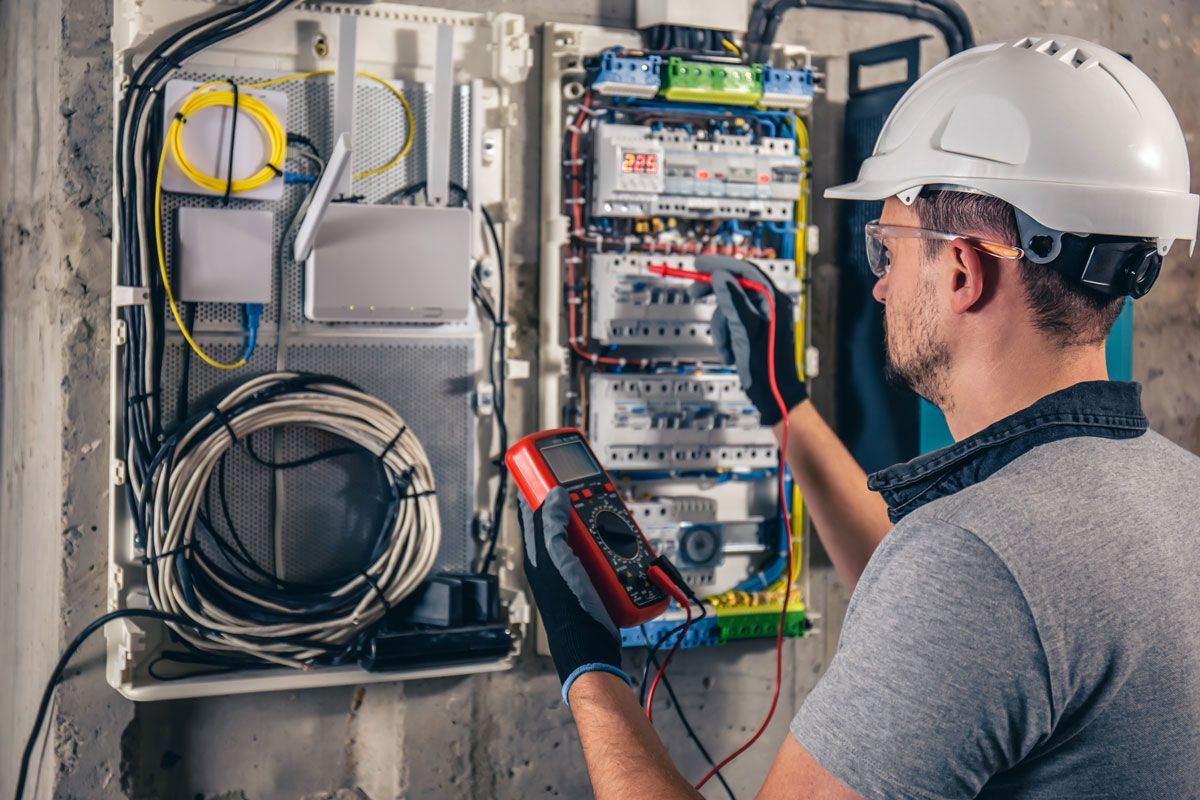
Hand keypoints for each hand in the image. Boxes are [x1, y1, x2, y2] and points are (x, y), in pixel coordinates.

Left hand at [519, 488, 630, 702]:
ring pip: (589, 534)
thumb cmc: (568, 607)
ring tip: (611, 518)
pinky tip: (625, 544)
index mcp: (538, 552)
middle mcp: (555, 558)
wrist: (592, 644)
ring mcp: (576, 568)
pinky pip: (606, 553)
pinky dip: (616, 545)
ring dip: (602, 524)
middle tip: (592, 491)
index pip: (532, 511)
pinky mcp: (596, 578)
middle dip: (579, 504)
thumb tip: (554, 494)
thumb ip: (551, 526)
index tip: (548, 468)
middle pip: (566, 519)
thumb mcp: (556, 559)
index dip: (538, 488)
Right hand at [691, 254, 807, 425]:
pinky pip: (732, 324)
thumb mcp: (745, 330)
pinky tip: (731, 353)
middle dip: (715, 295)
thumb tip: (721, 276)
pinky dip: (726, 337)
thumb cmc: (767, 367)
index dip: (721, 264)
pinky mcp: (754, 331)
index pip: (745, 271)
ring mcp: (762, 318)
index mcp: (773, 301)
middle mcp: (770, 306)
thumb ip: (733, 300)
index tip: (699, 264)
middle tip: (694, 292)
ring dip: (721, 328)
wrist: (774, 394)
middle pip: (735, 286)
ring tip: (727, 347)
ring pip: (729, 309)